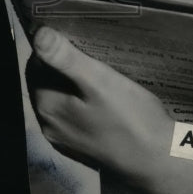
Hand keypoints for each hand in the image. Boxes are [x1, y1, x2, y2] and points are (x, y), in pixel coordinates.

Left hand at [28, 27, 176, 193]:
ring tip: (101, 69)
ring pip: (62, 98)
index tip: (78, 36)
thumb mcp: (100, 81)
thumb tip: (38, 34)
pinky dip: (84, 101)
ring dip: (75, 82)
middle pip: (48, 82)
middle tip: (93, 49)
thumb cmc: (131, 118)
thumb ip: (66, 58)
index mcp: (48, 106)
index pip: (37, 65)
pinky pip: (75, 114)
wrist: (155, 160)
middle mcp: (49, 124)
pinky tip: (106, 96)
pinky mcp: (82, 146)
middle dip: (65, 64)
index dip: (54, 47)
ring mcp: (65, 138)